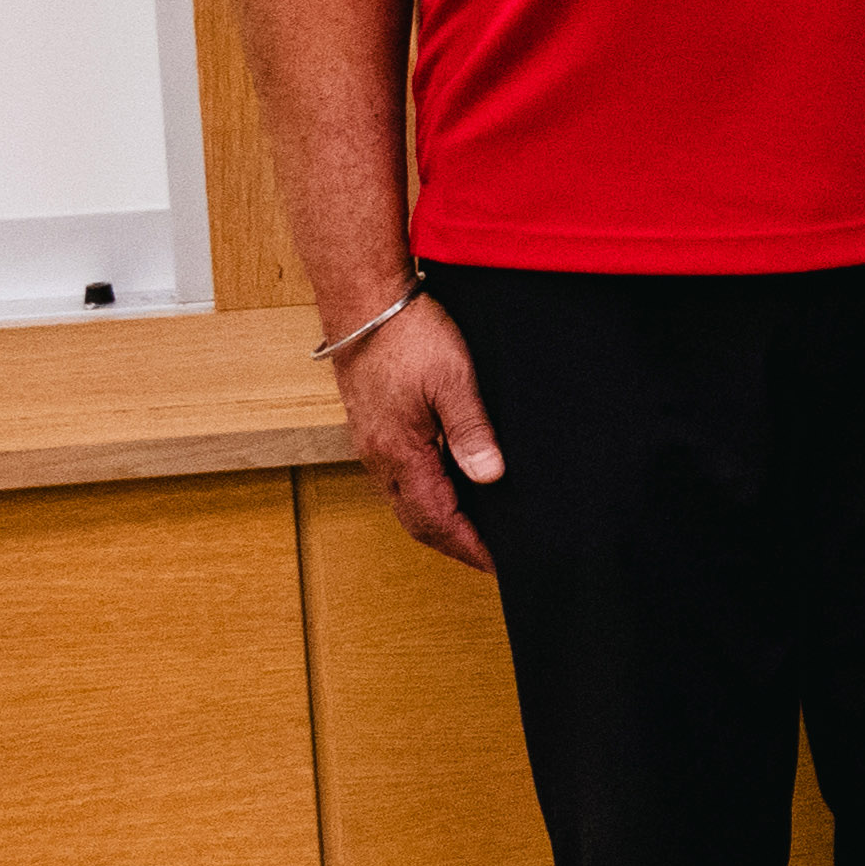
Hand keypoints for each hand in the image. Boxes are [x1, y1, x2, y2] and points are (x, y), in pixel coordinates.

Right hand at [336, 288, 504, 572]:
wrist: (364, 301)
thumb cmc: (409, 334)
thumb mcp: (454, 380)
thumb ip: (471, 430)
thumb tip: (491, 478)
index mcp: (400, 453)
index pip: (436, 520)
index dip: (469, 546)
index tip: (499, 564)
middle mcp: (379, 457)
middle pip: (417, 520)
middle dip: (454, 543)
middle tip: (492, 556)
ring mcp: (372, 444)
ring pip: (405, 500)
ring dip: (438, 520)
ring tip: (477, 528)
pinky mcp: (373, 428)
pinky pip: (398, 477)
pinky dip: (425, 494)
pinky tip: (450, 484)